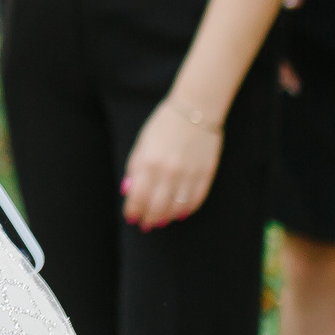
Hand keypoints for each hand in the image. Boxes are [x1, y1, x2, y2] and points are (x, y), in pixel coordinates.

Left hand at [119, 100, 222, 229]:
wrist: (196, 110)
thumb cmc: (164, 125)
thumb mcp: (141, 144)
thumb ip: (134, 169)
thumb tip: (128, 192)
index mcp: (148, 163)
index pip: (138, 197)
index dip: (133, 211)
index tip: (131, 217)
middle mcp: (168, 172)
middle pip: (157, 207)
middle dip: (149, 219)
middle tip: (145, 224)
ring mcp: (189, 174)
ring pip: (177, 208)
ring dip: (167, 218)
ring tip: (161, 220)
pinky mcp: (206, 174)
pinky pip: (195, 201)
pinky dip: (187, 210)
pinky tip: (179, 213)